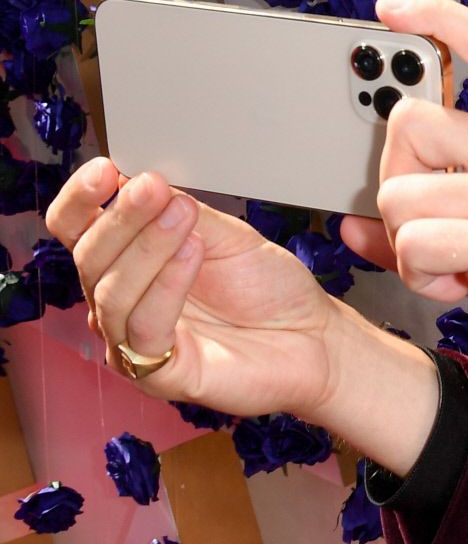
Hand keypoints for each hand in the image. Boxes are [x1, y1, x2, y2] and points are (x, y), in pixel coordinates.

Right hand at [48, 161, 344, 417]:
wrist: (314, 335)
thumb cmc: (268, 288)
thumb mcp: (227, 237)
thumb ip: (183, 213)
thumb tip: (141, 180)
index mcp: (128, 263)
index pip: (78, 230)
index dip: (82, 200)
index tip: (105, 168)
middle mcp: (120, 302)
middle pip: (89, 257)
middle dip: (122, 217)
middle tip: (152, 187)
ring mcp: (134, 341)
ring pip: (112, 292)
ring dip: (147, 246)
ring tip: (183, 215)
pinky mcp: (160, 375)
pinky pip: (145, 328)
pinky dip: (166, 285)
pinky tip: (191, 253)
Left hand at [369, 0, 467, 415]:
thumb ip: (444, 219)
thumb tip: (357, 224)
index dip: (435, 18)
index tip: (392, 11)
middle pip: (412, 120)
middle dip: (394, 181)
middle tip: (425, 226)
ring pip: (402, 190)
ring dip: (406, 243)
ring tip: (451, 270)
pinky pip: (416, 241)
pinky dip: (420, 275)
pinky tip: (460, 288)